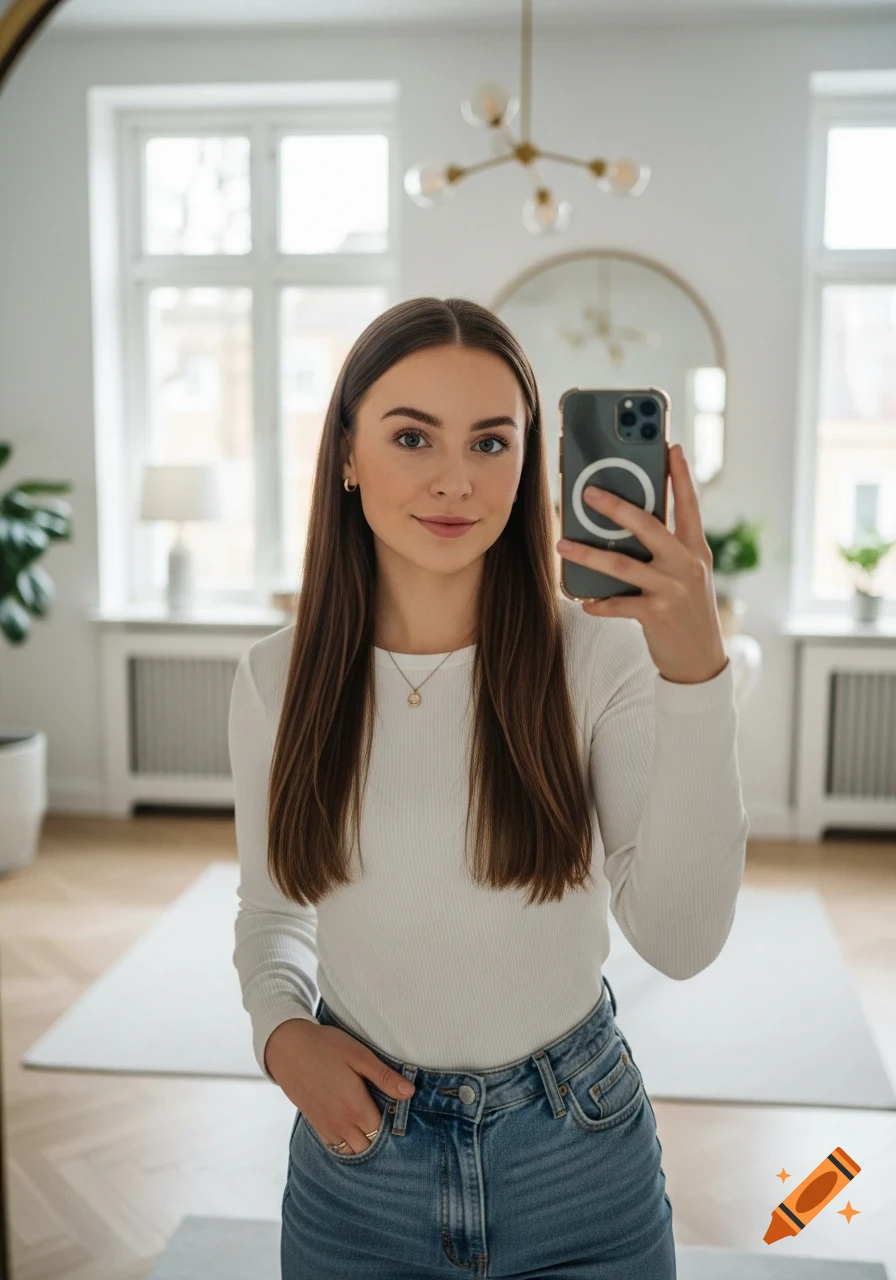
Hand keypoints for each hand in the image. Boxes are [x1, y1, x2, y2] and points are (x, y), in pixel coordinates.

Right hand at [265, 1018, 414, 1154]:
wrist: (287, 1048)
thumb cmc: (326, 1047)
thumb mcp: (359, 1055)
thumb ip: (385, 1077)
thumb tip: (410, 1092)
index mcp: (356, 1107)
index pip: (382, 1131)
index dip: (392, 1123)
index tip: (395, 1109)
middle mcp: (341, 1123)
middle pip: (368, 1146)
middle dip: (378, 1137)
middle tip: (384, 1115)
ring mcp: (326, 1126)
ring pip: (351, 1151)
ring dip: (362, 1142)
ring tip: (369, 1123)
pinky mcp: (315, 1123)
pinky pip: (334, 1146)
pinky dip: (346, 1143)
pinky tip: (351, 1127)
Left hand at [556, 443, 727, 684]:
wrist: (702, 660)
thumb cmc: (687, 609)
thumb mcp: (687, 573)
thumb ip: (666, 548)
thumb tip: (627, 522)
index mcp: (695, 548)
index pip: (689, 504)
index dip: (680, 475)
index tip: (671, 446)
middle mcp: (686, 564)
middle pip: (648, 526)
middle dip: (617, 506)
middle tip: (589, 492)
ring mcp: (672, 589)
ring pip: (622, 565)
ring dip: (588, 554)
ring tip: (563, 543)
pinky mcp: (657, 615)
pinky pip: (619, 605)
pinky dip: (598, 603)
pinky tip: (583, 600)